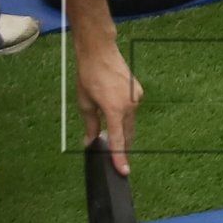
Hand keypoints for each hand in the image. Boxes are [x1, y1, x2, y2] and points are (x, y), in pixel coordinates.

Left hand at [76, 38, 142, 166]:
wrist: (100, 51)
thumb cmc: (89, 75)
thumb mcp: (85, 103)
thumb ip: (91, 125)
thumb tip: (91, 141)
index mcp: (114, 110)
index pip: (118, 140)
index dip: (120, 158)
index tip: (124, 171)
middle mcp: (130, 105)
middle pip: (127, 134)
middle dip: (121, 145)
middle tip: (113, 155)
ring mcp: (136, 98)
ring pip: (130, 122)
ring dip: (121, 127)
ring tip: (106, 121)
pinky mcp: (138, 92)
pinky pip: (131, 110)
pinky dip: (123, 114)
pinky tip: (112, 105)